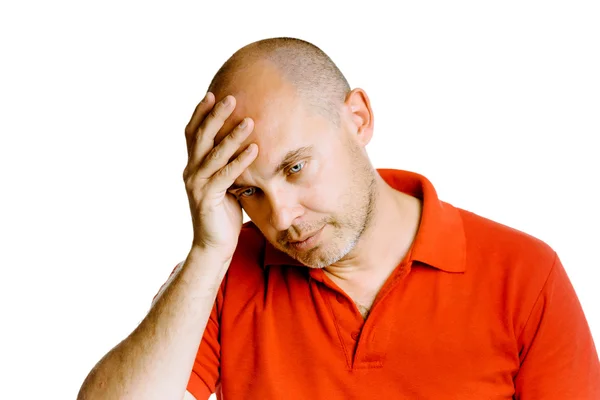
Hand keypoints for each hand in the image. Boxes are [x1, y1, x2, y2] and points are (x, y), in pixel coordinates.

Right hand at [182, 92, 256, 255]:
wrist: (214, 245)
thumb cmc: (223, 213)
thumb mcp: (224, 183)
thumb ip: (226, 165)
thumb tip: (245, 143)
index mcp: (192, 166)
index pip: (192, 134)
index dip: (200, 113)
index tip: (212, 94)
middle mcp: (190, 172)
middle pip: (200, 137)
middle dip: (215, 116)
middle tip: (231, 97)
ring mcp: (197, 185)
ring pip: (213, 154)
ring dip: (232, 136)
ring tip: (250, 121)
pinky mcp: (208, 199)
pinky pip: (226, 175)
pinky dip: (240, 161)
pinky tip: (255, 149)